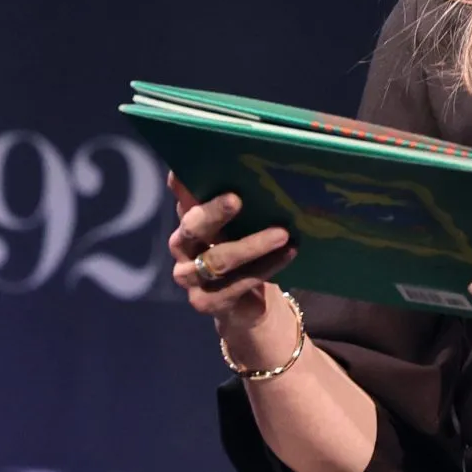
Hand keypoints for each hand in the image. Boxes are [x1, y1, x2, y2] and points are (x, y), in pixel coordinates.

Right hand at [165, 172, 296, 328]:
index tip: (185, 171)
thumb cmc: (245, 254)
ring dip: (253, 245)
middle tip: (237, 199)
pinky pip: (237, 283)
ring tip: (282, 233)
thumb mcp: (244, 226)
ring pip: (218, 259)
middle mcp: (182, 247)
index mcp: (190, 222)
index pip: (183, 199)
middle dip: (215, 212)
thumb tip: (254, 167)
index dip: (182, 186)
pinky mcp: (205, 302)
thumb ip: (240, 202)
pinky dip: (267, 266)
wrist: (248, 304)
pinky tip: (288, 253)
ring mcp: (190, 277)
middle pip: (193, 227)